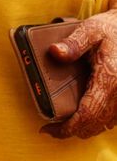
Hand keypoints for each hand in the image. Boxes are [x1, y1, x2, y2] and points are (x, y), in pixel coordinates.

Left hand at [44, 12, 116, 139]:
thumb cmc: (111, 29)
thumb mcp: (91, 30)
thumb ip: (73, 43)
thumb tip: (54, 52)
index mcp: (110, 79)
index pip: (88, 114)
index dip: (68, 127)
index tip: (49, 130)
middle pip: (95, 124)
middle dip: (73, 131)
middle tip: (52, 129)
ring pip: (105, 124)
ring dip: (85, 128)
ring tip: (65, 124)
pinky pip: (112, 119)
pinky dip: (97, 122)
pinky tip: (84, 116)